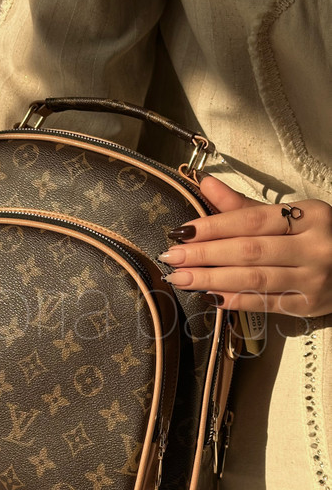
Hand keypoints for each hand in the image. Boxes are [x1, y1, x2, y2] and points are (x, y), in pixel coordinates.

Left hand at [158, 174, 331, 316]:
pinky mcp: (308, 305)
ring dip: (211, 279)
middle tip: (172, 257)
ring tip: (180, 278)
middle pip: (249, 252)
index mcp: (311, 216)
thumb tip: (206, 184)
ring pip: (253, 279)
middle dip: (205, 255)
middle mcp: (314, 247)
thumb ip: (244, 205)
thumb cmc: (318, 235)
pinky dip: (234, 300)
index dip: (212, 227)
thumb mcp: (290, 215)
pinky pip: (264, 303)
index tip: (180, 232)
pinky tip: (208, 296)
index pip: (251, 221)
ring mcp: (313, 279)